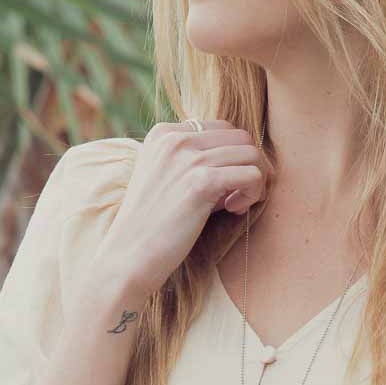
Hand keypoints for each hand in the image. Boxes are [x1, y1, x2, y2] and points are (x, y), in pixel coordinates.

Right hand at [102, 120, 269, 297]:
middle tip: (238, 197)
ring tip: (236, 205)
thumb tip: (246, 160)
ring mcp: (188, 157)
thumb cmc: (153, 225)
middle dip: (249, 166)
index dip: (232, 158)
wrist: (130, 255)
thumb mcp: (168, 179)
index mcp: (164, 133)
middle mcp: (175, 137)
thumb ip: (197, 163)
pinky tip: (234, 210)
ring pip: (251, 154)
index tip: (224, 187)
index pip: (222, 129)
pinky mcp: (202, 181)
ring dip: (255, 182)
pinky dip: (253, 193)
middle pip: (241, 138)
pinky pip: (252, 175)